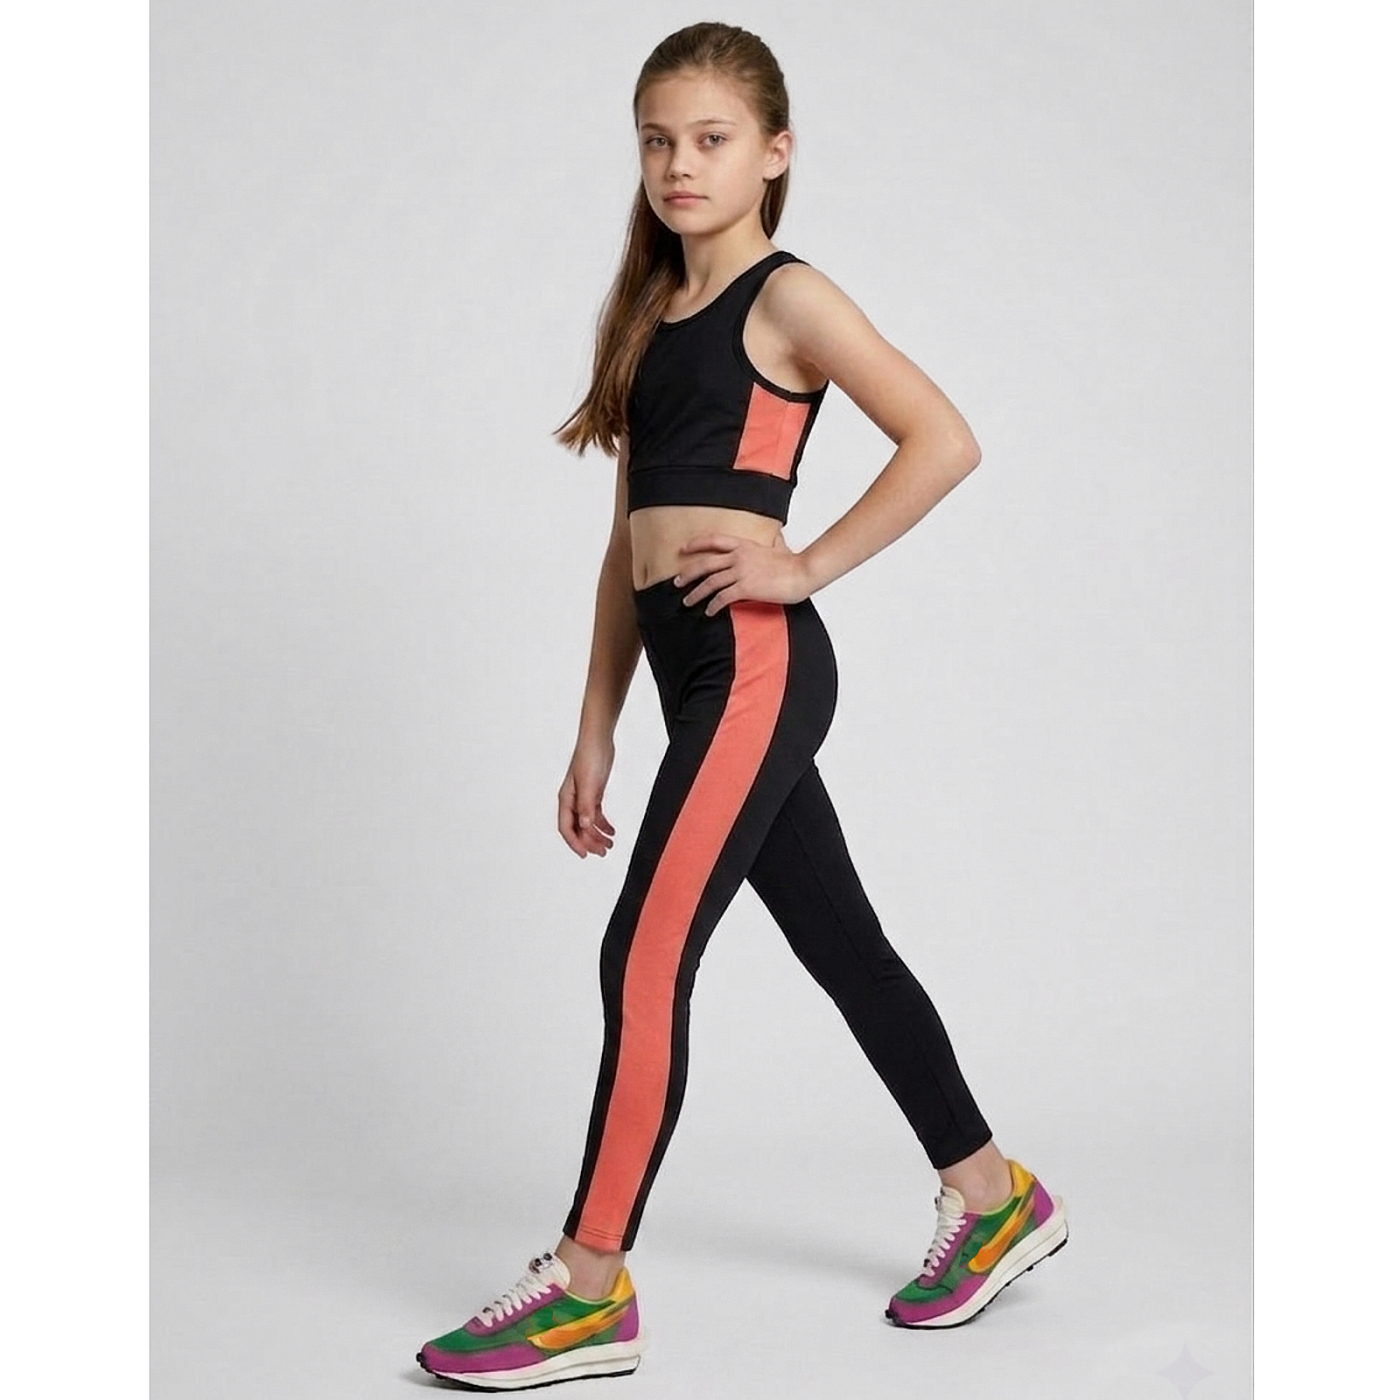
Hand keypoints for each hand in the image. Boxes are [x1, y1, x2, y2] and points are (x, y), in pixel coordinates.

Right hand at [557, 740, 616, 858]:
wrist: (599, 740)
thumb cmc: (589, 757)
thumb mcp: (589, 784)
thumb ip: (586, 806)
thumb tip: (584, 826)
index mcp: (566, 799)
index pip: (566, 828)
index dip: (575, 843)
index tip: (585, 855)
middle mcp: (572, 800)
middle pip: (578, 828)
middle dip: (589, 842)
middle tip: (603, 852)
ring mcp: (583, 797)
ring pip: (587, 823)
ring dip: (597, 835)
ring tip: (610, 845)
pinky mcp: (593, 793)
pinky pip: (595, 814)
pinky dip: (603, 824)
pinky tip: (611, 831)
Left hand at [674, 534, 813, 613]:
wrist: (803, 572)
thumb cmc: (794, 563)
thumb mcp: (780, 547)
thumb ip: (774, 542)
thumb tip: (777, 536)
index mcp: (744, 545)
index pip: (714, 540)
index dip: (696, 544)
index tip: (683, 549)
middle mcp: (739, 556)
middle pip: (705, 564)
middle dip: (688, 574)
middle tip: (676, 582)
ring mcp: (741, 571)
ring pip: (710, 583)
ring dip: (696, 594)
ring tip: (687, 602)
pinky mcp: (746, 587)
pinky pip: (722, 598)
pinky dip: (713, 605)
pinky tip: (709, 612)